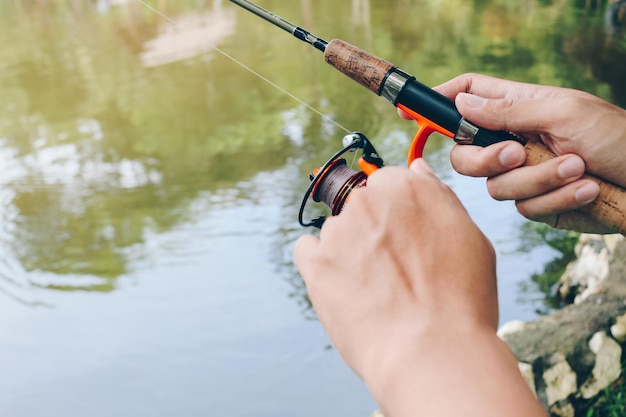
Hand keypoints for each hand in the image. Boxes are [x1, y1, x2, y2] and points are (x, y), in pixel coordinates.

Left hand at [294, 160, 544, 416]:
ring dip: (350, 250)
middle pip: (361, 206)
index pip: (388, 183)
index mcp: (406, 186)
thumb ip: (437, 196)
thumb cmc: (460, 300)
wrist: (431, 352)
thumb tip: (416, 170)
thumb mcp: (470, 238)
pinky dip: (320, 264)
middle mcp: (367, 200)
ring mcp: (338, 230)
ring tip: (376, 291)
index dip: (399, 214)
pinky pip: (307, 250)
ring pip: (338, 231)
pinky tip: (343, 286)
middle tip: (394, 270)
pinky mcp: (315, 262)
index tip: (406, 240)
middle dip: (373, 231)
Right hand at [406, 73, 625, 232]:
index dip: (437, 102)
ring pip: (497, 188)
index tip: (410, 111)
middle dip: (488, 159)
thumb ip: (508, 109)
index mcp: (517, 109)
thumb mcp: (563, 112)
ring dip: (541, 179)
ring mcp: (524, 175)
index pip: (467, 96)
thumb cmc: (617, 136)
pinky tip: (587, 189)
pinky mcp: (538, 205)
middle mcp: (513, 142)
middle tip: (516, 152)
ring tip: (579, 167)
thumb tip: (460, 102)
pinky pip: (525, 209)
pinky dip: (557, 200)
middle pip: (465, 155)